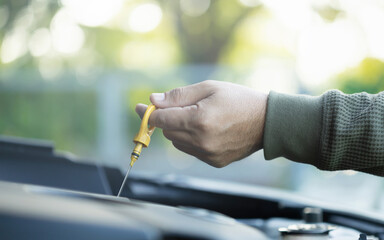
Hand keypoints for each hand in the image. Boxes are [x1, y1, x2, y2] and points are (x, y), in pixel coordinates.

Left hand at [135, 80, 267, 167]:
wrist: (266, 122)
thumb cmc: (239, 99)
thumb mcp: (209, 88)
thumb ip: (178, 96)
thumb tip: (153, 101)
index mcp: (199, 120)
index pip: (162, 120)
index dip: (150, 112)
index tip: (140, 108)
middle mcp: (201, 141)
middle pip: (167, 132)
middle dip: (167, 119)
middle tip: (176, 108)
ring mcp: (208, 154)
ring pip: (178, 143)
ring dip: (179, 130)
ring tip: (198, 117)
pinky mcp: (213, 162)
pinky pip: (191, 151)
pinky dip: (191, 140)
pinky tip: (207, 130)